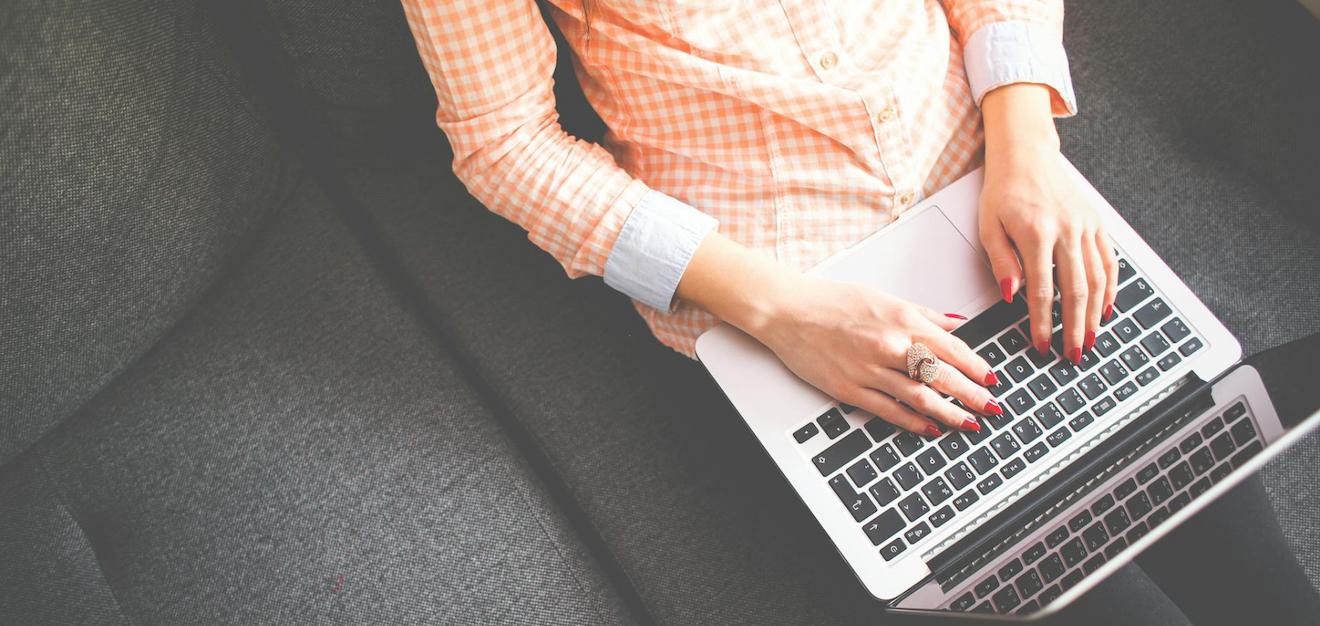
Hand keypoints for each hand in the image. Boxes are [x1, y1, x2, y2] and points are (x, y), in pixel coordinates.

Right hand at [748, 275, 1000, 435]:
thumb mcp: (884, 298)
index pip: (952, 348)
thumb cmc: (832, 302)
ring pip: (921, 397)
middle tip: (992, 408)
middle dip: (973, 395)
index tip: (992, 380)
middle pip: (943, 376)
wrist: (789, 311)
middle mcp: (890, 346)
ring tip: (970, 424)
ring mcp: (870, 370)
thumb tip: (955, 324)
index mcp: (902, 320)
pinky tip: (930, 428)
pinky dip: (914, 421)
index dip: (977, 367)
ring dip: (950, 413)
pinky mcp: (850, 389)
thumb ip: (924, 314)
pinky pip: (890, 410)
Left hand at [980, 84, 1117, 363]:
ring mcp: (1085, 226)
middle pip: (1076, 290)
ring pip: (1097, 279)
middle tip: (1074, 354)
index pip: (1042, 290)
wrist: (1026, 155)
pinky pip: (1109, 260)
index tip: (1041, 345)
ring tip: (1091, 339)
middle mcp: (1067, 230)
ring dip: (1095, 314)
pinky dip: (1110, 287)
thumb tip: (1012, 296)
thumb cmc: (1003, 191)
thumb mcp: (989, 226)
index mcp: (1036, 233)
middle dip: (1075, 327)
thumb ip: (1002, 262)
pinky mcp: (1097, 223)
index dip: (1043, 323)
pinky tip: (1105, 308)